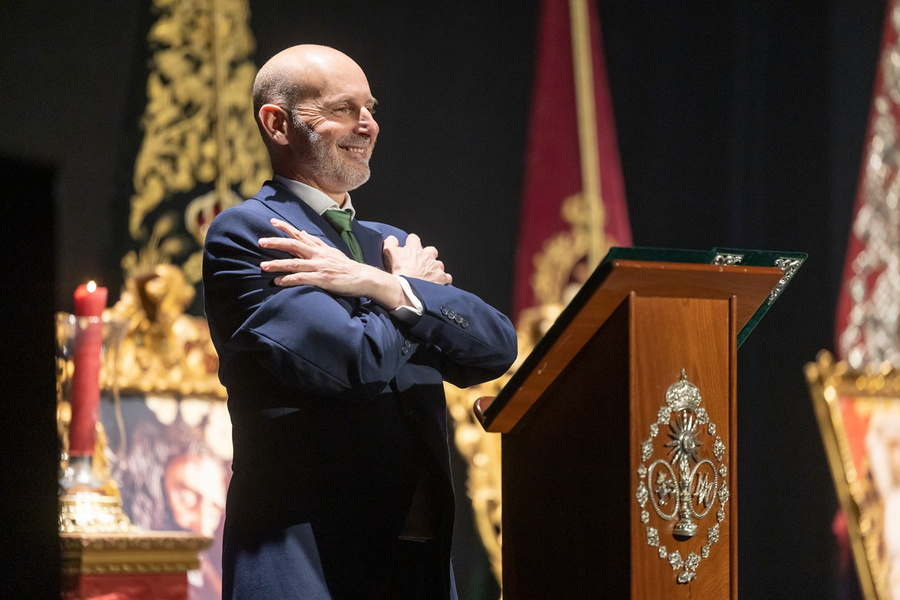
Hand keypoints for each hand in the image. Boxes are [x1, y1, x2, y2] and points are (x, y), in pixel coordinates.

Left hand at [259, 219, 407, 306]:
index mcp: (320, 248)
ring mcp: (320, 267)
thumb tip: (301, 232)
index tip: (272, 221)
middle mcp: (318, 255)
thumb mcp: (331, 252)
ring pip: (295, 263)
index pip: (300, 235)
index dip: (286, 228)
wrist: (364, 278)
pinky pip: (302, 279)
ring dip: (277, 264)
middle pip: (294, 246)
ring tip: (263, 266)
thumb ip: (315, 243)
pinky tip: (278, 282)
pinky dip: (289, 280)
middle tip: (261, 241)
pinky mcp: (322, 279)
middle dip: (276, 243)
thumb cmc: (346, 267)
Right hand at [383, 234, 451, 284]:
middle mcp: (427, 255)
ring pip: (439, 264)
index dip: (411, 243)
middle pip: (431, 250)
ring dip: (434, 268)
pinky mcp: (441, 278)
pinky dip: (443, 280)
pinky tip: (437, 283)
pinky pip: (446, 277)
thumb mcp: (388, 254)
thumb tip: (393, 238)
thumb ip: (390, 243)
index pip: (414, 239)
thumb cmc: (397, 274)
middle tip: (420, 264)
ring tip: (428, 276)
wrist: (405, 291)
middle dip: (427, 255)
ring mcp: (435, 267)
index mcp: (414, 249)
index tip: (409, 247)